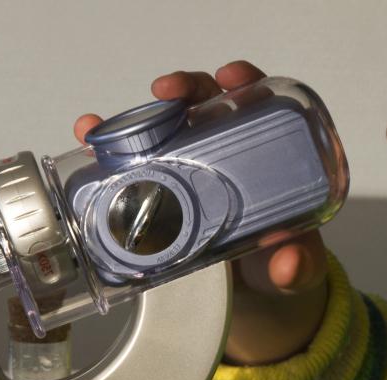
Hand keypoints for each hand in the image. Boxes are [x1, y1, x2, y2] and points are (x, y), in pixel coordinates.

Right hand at [73, 61, 330, 364]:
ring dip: (129, 119)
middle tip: (165, 93)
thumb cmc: (283, 260)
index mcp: (266, 154)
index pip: (256, 102)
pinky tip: (86, 148)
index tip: (230, 79)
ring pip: (161, 129)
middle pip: (203, 104)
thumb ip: (300, 264)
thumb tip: (288, 265)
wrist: (256, 294)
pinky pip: (134, 163)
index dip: (243, 82)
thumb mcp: (299, 264)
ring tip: (99, 126)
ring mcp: (190, 168)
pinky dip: (108, 151)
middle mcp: (225, 151)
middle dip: (182, 89)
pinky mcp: (161, 190)